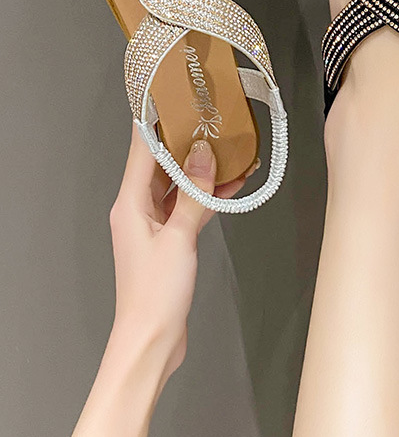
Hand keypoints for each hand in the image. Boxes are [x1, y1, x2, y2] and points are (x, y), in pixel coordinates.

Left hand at [109, 124, 246, 381]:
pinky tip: (230, 184)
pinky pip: (188, 206)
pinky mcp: (169, 240)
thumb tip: (202, 155)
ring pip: (178, 185)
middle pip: (160, 164)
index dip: (154, 122)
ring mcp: (154, 225)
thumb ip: (193, 194)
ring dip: (201, 169)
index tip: (170, 97)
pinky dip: (207, 195)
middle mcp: (137, 210)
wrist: (152, 338)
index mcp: (130, 204)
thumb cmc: (155, 293)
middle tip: (209, 118)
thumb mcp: (179, 237)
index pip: (141, 150)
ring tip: (228, 149)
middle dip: (185, 141)